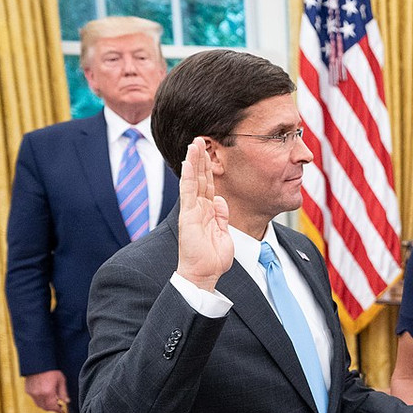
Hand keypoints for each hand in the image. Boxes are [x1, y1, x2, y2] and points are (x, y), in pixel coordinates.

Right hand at [24, 371, 67, 412]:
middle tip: (59, 406)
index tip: (63, 412)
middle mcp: (38, 394)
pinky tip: (47, 396)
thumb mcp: (61, 381)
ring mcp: (32, 393)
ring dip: (46, 406)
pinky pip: (35, 399)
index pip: (53, 407)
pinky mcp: (28, 391)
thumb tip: (67, 401)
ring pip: (39, 405)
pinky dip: (41, 401)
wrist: (38, 364)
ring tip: (54, 401)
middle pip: (45, 408)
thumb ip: (63, 392)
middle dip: (53, 409)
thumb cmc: (51, 370)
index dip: (58, 411)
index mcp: (48, 392)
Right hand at [176, 138, 232, 291]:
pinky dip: (188, 176)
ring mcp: (192, 210)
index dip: (209, 169)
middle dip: (200, 159)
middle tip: (200, 139)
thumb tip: (221, 200)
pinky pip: (188, 192)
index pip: (208, 185)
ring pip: (193, 180)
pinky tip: (189, 162)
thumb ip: (222, 216)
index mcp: (208, 212)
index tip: (210, 152)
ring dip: (194, 161)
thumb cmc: (213, 258)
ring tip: (194, 143)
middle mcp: (198, 208)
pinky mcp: (189, 215)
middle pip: (200, 178)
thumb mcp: (224, 233)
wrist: (204, 274)